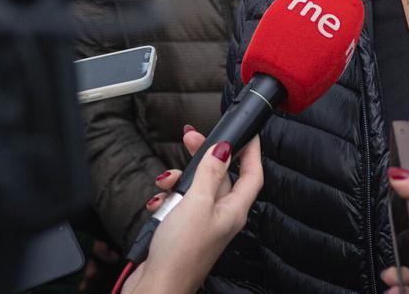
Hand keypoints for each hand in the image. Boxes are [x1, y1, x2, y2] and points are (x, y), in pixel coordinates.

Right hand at [121, 129, 261, 293]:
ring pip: (196, 188)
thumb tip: (224, 149)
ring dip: (179, 181)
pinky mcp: (183, 230)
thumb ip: (209, 174)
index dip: (251, 151)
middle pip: (220, 176)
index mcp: (233, 210)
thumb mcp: (195, 204)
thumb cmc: (180, 255)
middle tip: (191, 138)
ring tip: (166, 182)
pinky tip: (158, 203)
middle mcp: (221, 216)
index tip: (247, 131)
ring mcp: (202, 224)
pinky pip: (180, 204)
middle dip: (204, 157)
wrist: (155, 288)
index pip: (252, 174)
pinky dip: (168, 199)